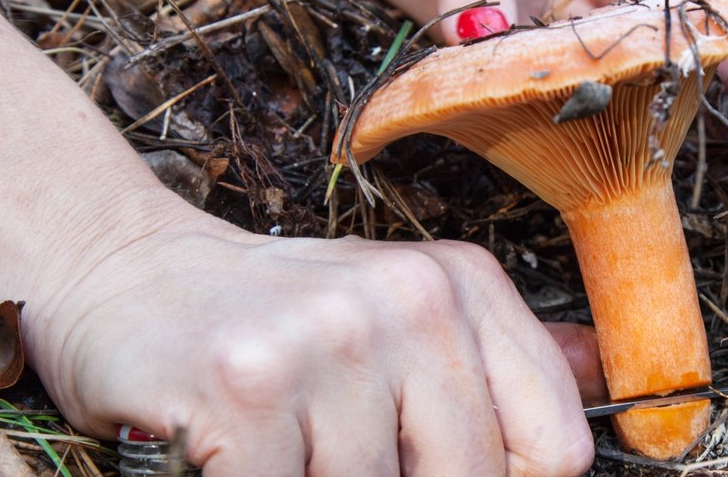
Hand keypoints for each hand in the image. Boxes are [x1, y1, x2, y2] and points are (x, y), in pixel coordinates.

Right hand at [25, 217, 599, 475]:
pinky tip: (234, 457)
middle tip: (331, 452)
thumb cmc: (273, 319)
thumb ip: (499, 361)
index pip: (555, 447)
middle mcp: (410, 299)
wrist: (121, 270)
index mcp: (462, 285)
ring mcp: (332, 338)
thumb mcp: (399, 318)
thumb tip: (605, 387)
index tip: (439, 475)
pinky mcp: (251, 385)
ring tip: (283, 446)